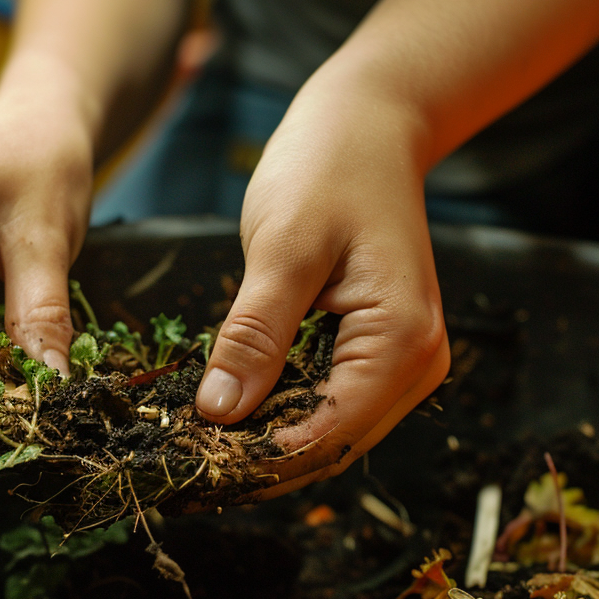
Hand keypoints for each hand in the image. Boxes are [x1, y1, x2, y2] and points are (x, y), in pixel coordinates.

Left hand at [195, 78, 450, 498]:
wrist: (371, 124)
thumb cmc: (329, 168)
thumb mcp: (281, 248)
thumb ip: (254, 334)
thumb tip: (219, 412)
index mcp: (401, 340)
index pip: (327, 434)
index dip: (259, 462)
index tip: (189, 472)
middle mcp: (418, 364)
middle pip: (332, 444)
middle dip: (260, 463)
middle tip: (180, 473)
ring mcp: (404, 361)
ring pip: (330, 431)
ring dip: (268, 444)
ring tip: (196, 449)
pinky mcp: (380, 351)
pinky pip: (330, 401)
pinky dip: (282, 413)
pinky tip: (231, 415)